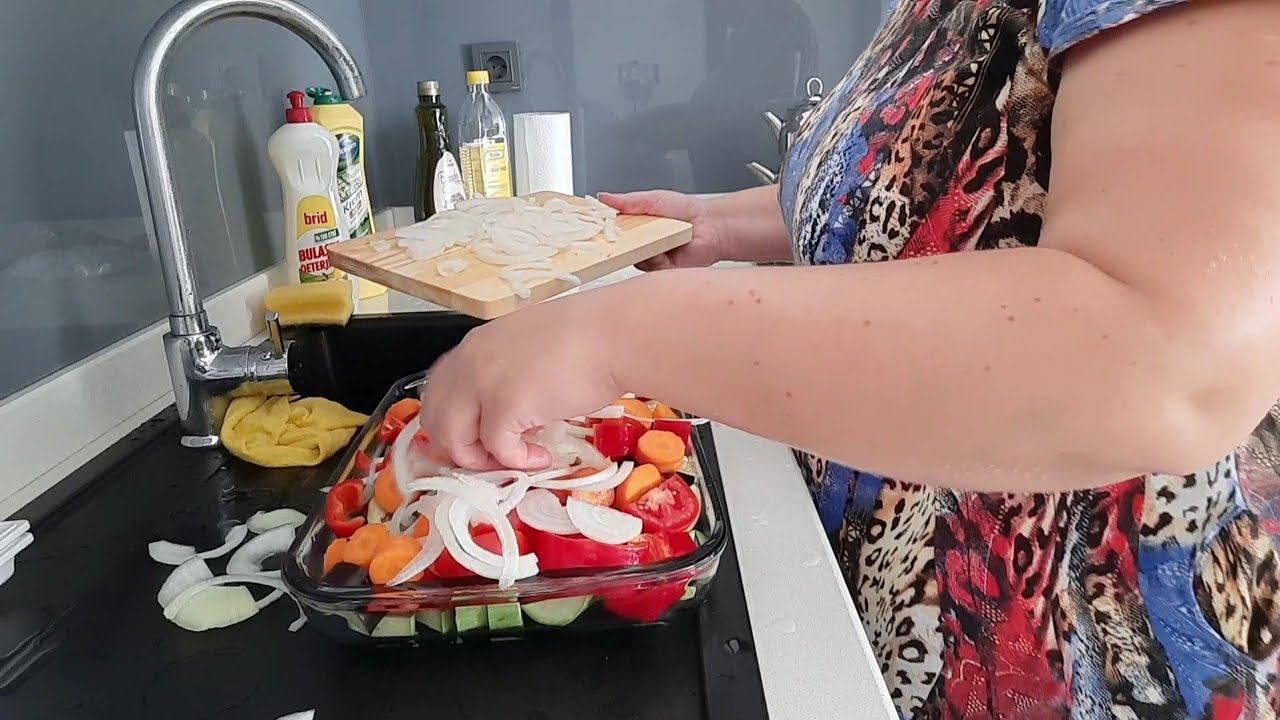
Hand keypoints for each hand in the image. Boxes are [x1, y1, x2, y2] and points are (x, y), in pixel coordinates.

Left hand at [418, 292, 624, 469]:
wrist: (613, 335)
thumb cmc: (589, 338)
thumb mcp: (532, 349)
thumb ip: (510, 375)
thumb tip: (515, 414)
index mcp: (475, 346)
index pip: (439, 390)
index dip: (452, 421)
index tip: (474, 440)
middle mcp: (469, 362)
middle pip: (435, 418)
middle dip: (459, 447)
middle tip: (491, 458)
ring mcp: (483, 384)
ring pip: (454, 438)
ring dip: (482, 459)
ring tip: (515, 460)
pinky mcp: (505, 407)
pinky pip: (497, 449)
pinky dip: (518, 461)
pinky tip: (542, 457)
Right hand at [599, 190, 724, 270]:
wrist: (711, 226)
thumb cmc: (686, 210)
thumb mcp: (653, 199)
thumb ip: (627, 201)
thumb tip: (603, 197)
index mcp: (636, 225)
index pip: (611, 230)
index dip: (602, 229)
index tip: (594, 225)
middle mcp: (641, 242)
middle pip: (617, 247)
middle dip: (615, 242)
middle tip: (616, 234)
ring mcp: (650, 257)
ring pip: (632, 257)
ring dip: (639, 248)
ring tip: (653, 236)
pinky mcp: (660, 271)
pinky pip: (649, 267)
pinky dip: (654, 258)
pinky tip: (664, 248)